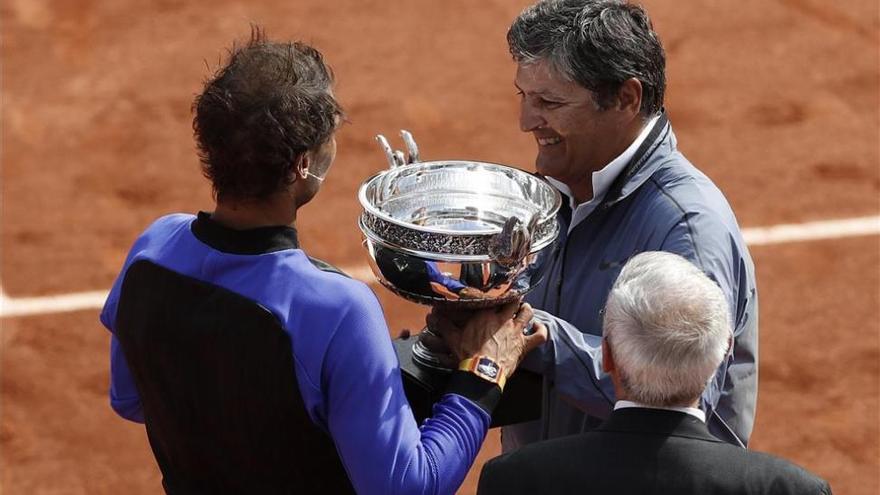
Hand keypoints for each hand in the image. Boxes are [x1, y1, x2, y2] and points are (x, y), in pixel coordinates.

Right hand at [427, 302, 547, 377]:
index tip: (494, 294)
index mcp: (485, 315)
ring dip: (526, 311)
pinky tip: (538, 327)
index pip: (494, 298)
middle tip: (510, 301)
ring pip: (527, 313)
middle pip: (513, 302)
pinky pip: (539, 335)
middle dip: (513, 300)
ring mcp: (515, 331)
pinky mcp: (523, 345)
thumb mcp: (453, 339)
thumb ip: (444, 325)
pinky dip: (541, 330)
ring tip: (524, 310)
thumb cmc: (468, 355)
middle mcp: (502, 320)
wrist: (481, 372)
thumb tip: (433, 317)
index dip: (496, 295)